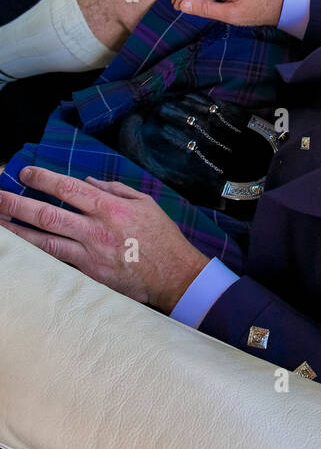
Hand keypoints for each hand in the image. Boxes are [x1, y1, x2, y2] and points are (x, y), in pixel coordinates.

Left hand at [0, 167, 208, 312]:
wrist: (174, 275)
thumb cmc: (162, 238)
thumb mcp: (145, 203)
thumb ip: (115, 189)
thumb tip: (88, 181)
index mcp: (109, 207)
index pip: (68, 188)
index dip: (43, 179)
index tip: (24, 173)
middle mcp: (95, 229)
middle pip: (48, 214)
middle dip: (18, 204)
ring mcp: (90, 253)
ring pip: (45, 241)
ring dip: (18, 232)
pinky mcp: (89, 274)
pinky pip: (57, 262)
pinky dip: (37, 255)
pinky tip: (20, 250)